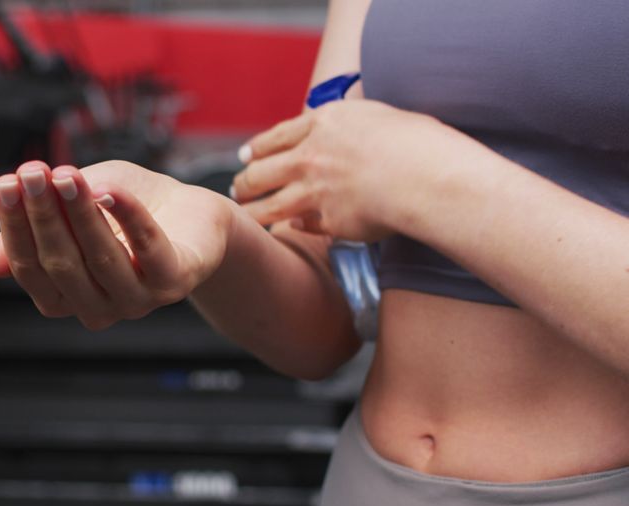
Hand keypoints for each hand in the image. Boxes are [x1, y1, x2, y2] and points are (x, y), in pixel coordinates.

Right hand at [0, 160, 233, 329]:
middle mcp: (96, 308)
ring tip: (65, 175)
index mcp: (63, 297)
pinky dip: (128, 217)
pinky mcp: (175, 281)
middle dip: (44, 214)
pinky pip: (148, 248)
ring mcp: (137, 300)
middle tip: (32, 171)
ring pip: (101, 257)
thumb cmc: (123, 210)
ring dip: (80, 212)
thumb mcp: (70, 214)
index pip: (29, 267)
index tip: (6, 183)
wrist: (188, 212)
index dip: (15, 225)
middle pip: (61, 263)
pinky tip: (109, 189)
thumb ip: (35, 234)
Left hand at [232, 99, 471, 241]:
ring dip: (252, 211)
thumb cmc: (415, 142)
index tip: (245, 156)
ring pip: (268, 206)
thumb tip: (330, 130)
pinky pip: (302, 225)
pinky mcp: (327, 221)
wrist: (428, 176)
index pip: (275, 138)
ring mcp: (315, 191)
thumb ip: (343, 127)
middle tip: (239, 187)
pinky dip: (297, 226)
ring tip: (246, 214)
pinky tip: (291, 227)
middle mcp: (310, 157)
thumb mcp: (373, 117)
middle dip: (244, 181)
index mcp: (322, 124)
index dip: (256, 149)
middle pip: (260, 172)